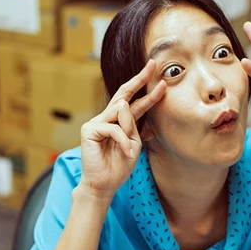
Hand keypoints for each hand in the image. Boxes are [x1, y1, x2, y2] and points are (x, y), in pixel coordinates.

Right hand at [78, 59, 165, 200]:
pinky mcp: (89, 129)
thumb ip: (133, 126)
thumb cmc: (118, 167)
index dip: (148, 91)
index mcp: (120, 122)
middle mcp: (107, 118)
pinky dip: (123, 141)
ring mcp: (96, 122)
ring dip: (129, 129)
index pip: (135, 102)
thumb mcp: (133, 144)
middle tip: (152, 64)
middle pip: (124, 93)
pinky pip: (114, 127)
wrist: (103, 184)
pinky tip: (125, 152)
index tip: (162, 81)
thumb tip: (126, 107)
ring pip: (121, 109)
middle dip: (140, 79)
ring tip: (128, 147)